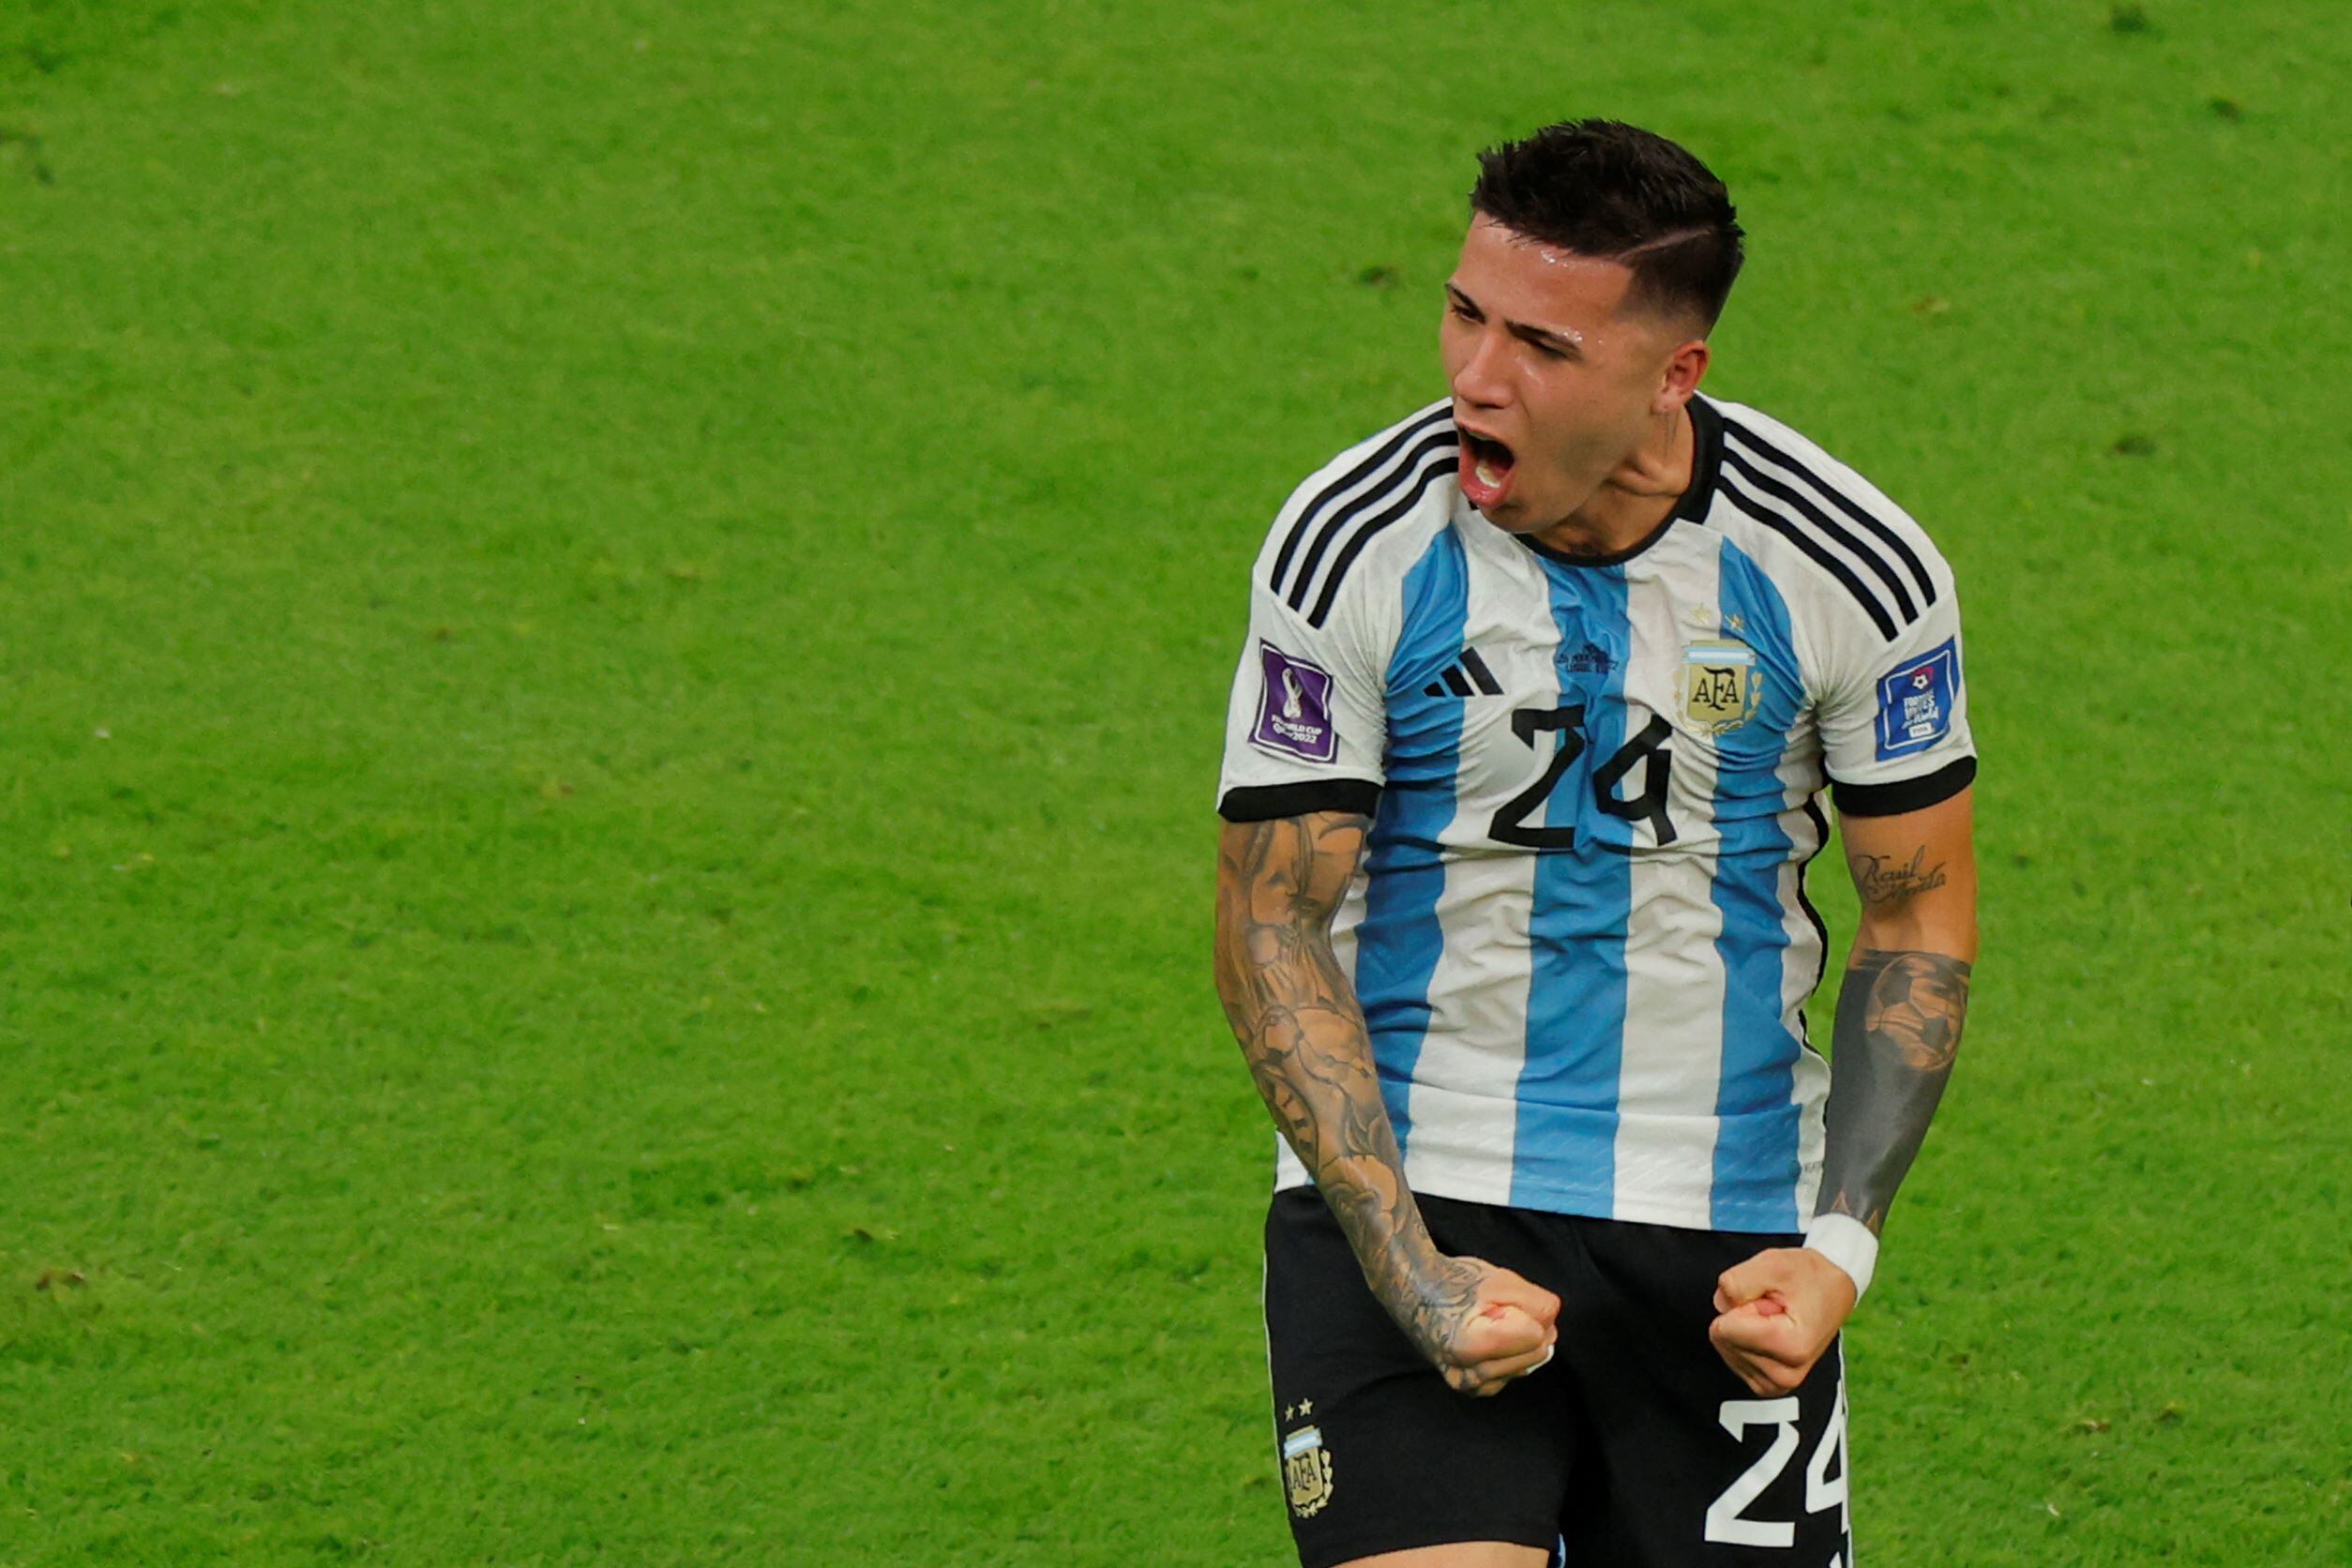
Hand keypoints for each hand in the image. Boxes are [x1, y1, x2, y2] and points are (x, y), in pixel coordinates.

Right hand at [1409, 1254, 1560, 1397]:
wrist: (1413, 1291)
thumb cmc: (1453, 1282)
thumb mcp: (1500, 1279)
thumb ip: (1538, 1303)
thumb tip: (1550, 1326)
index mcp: (1470, 1345)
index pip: (1535, 1334)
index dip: (1526, 1309)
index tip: (1497, 1300)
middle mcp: (1468, 1374)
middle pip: (1537, 1352)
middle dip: (1529, 1325)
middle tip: (1496, 1308)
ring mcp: (1469, 1385)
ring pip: (1529, 1363)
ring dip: (1520, 1340)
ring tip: (1491, 1321)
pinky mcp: (1473, 1390)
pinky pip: (1514, 1372)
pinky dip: (1511, 1354)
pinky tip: (1491, 1339)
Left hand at [1708, 1247, 1856, 1396]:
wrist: (1833, 1290)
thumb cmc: (1809, 1278)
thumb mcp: (1773, 1264)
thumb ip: (1737, 1281)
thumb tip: (1720, 1304)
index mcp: (1791, 1346)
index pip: (1724, 1329)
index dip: (1740, 1304)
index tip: (1768, 1301)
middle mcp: (1787, 1373)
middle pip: (1724, 1341)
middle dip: (1742, 1316)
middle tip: (1772, 1307)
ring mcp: (1779, 1382)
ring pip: (1726, 1350)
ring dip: (1744, 1328)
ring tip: (1774, 1316)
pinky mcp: (1771, 1385)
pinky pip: (1734, 1360)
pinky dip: (1744, 1341)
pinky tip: (1768, 1330)